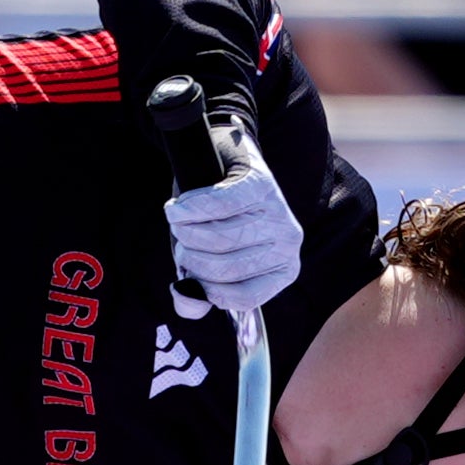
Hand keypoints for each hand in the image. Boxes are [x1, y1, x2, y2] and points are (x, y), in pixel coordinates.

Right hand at [164, 137, 303, 316]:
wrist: (224, 163)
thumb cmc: (217, 221)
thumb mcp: (209, 262)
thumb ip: (199, 291)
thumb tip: (188, 301)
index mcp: (283, 271)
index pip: (243, 298)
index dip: (207, 290)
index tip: (191, 274)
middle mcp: (288, 243)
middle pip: (225, 268)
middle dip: (190, 258)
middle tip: (181, 242)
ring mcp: (277, 212)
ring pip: (216, 238)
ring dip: (183, 232)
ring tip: (179, 222)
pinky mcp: (259, 183)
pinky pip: (215, 206)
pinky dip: (186, 209)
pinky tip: (176, 208)